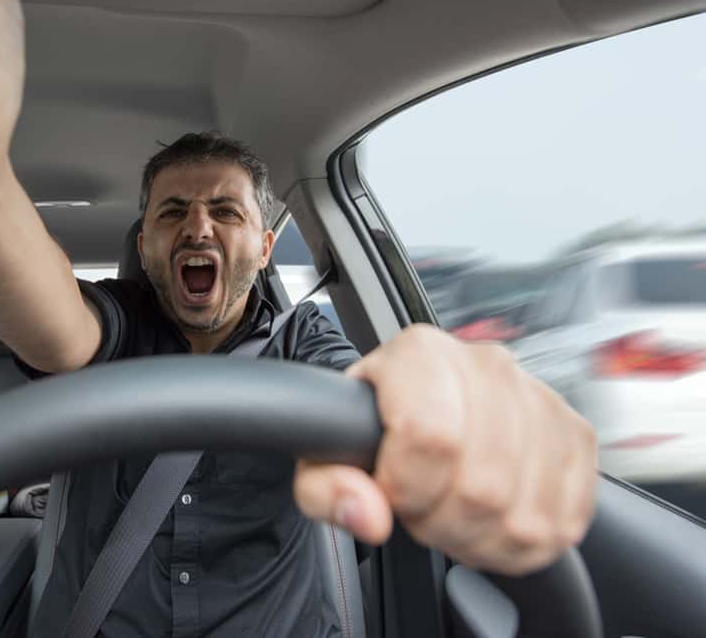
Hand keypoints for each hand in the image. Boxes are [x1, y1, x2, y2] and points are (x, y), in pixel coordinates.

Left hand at [294, 324, 597, 575]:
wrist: (417, 408)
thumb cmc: (371, 429)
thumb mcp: (322, 455)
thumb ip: (325, 487)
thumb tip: (368, 514)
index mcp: (420, 355)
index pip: (430, 435)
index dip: (406, 487)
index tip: (391, 492)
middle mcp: (487, 367)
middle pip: (482, 485)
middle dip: (440, 522)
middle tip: (419, 509)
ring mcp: (541, 399)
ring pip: (524, 513)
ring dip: (479, 538)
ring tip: (450, 515)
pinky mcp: (576, 436)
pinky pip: (563, 522)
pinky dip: (521, 544)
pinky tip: (487, 521)